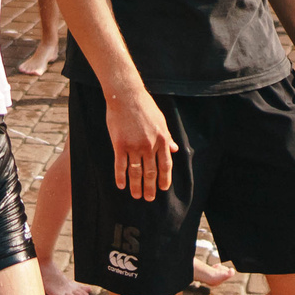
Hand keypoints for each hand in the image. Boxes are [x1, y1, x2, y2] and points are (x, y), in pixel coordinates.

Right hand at [105, 83, 177, 201]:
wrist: (126, 95)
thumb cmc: (145, 106)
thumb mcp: (161, 120)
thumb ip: (167, 137)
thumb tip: (174, 149)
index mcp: (162, 140)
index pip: (165, 165)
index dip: (165, 179)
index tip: (163, 189)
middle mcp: (149, 146)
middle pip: (151, 172)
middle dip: (151, 187)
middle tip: (149, 198)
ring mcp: (134, 146)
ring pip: (136, 172)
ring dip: (136, 186)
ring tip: (136, 196)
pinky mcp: (120, 144)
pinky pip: (120, 165)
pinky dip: (121, 177)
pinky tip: (121, 185)